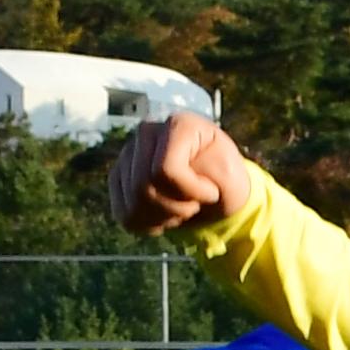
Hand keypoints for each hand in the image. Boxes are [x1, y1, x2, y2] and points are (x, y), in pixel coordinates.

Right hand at [111, 110, 263, 238]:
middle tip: (195, 204)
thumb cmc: (225, 181)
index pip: (164, 170)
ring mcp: (128, 155)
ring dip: (164, 218)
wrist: (214, 192)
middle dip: (177, 209)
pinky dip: (149, 224)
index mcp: (179, 124)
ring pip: (133, 205)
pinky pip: (124, 214)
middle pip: (143, 187)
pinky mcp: (117, 178)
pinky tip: (165, 214)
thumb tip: (166, 171)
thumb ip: (207, 170)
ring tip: (182, 208)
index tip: (211, 192)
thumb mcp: (232, 176)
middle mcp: (146, 133)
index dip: (190, 193)